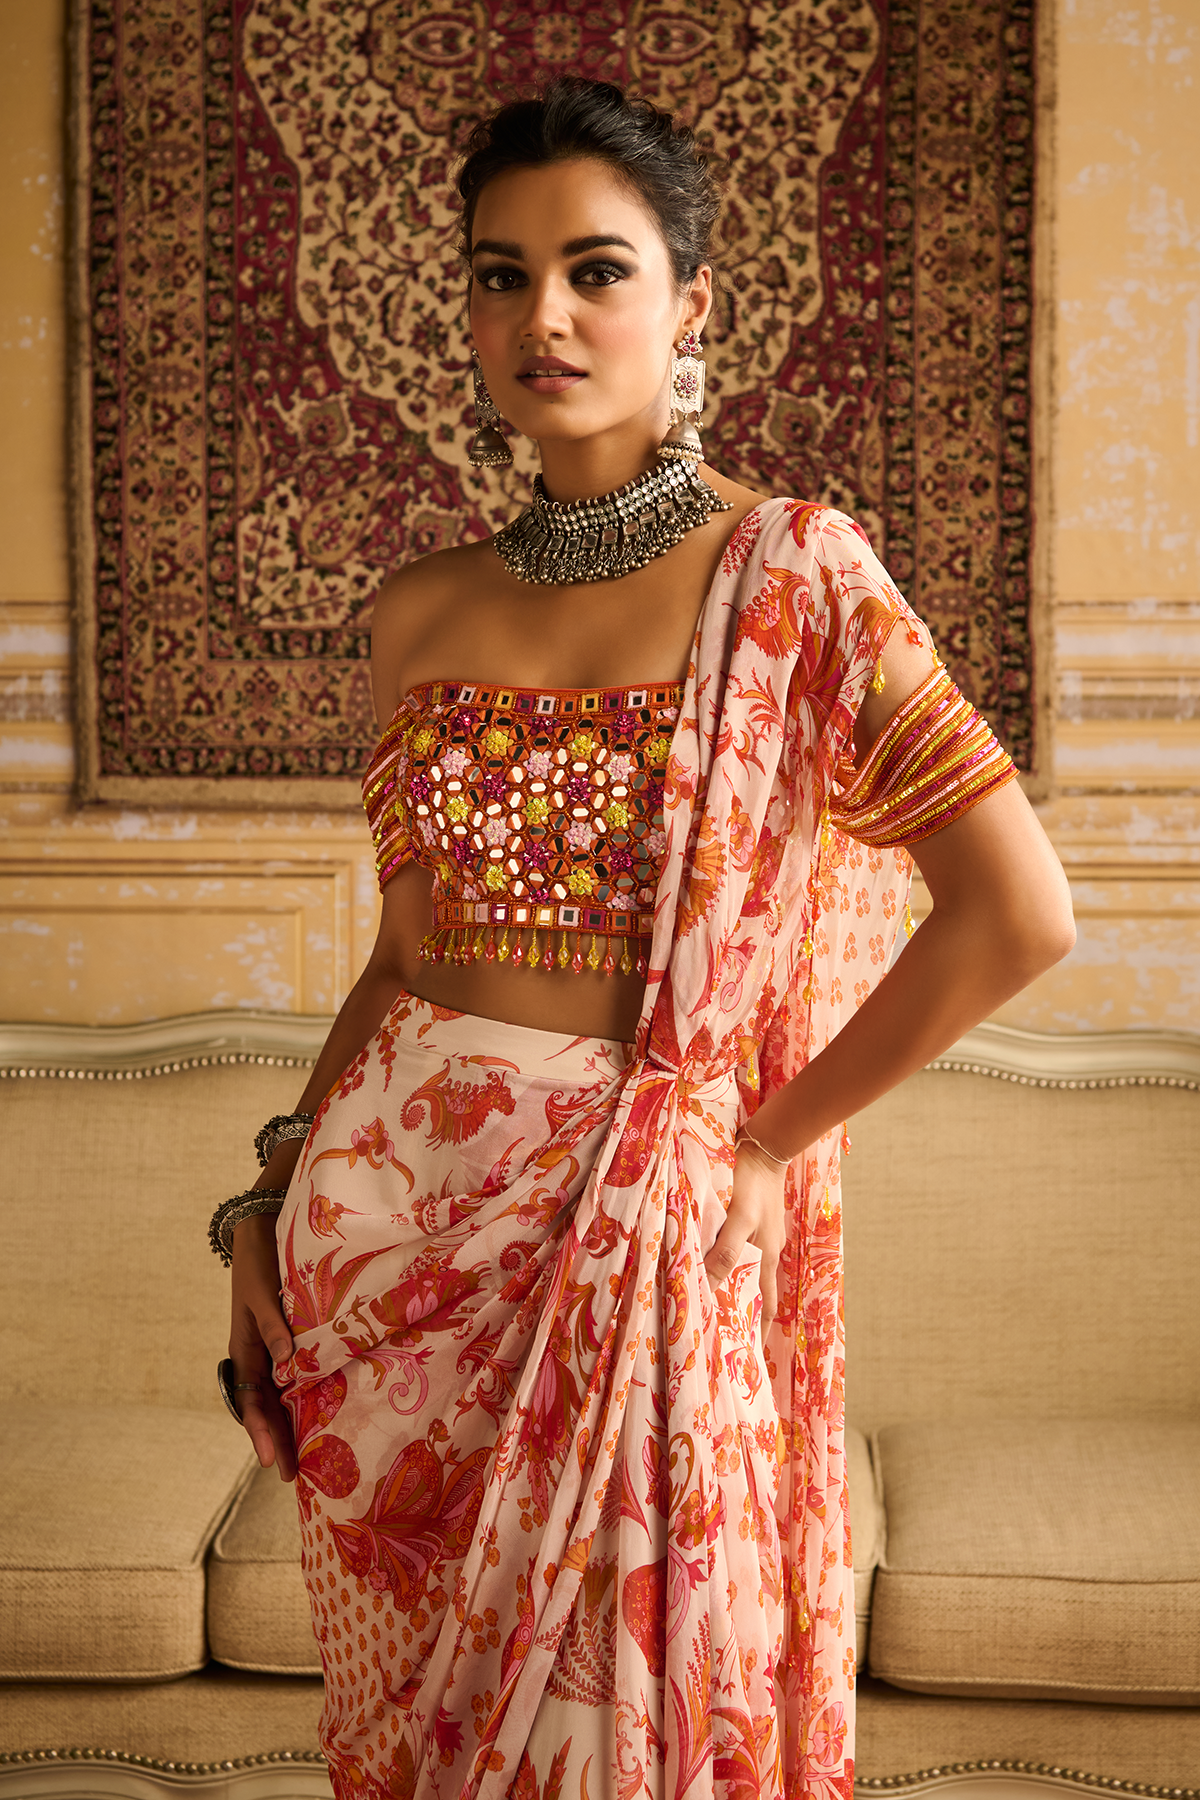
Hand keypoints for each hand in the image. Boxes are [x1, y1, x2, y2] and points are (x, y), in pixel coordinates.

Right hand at [229, 1193, 297, 1482]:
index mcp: (244, 1350)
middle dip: (277, 1441)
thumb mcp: (260, 1294)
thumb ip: (274, 1327)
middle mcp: (258, 1356)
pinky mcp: (289, 1339)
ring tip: (306, 1460)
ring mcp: (273, 1351)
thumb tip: (288, 1364)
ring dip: (290, 1426)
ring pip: (279, 1397)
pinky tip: (320, 1414)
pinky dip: (302, 1398)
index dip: (262, 1432)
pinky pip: (294, 1376)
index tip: (273, 1461)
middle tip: (293, 1478)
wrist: (261, 1229)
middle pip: (265, 1408)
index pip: (251, 1402)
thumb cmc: (259, 1261)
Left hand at [703, 1136, 787, 1322]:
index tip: (746, 1355)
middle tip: (726, 1338)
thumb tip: (710, 1288)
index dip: (757, 1330)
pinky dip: (727, 1263)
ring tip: (714, 1307)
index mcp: (766, 1257)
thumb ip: (725, 1251)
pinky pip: (738, 1250)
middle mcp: (765, 1251)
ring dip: (733, 1288)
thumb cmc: (751, 1182)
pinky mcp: (749, 1219)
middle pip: (756, 1293)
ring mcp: (759, 1235)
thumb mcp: (739, 1219)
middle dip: (745, 1316)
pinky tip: (712, 1262)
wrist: (764, 1145)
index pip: (764, 1306)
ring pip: (745, 1271)